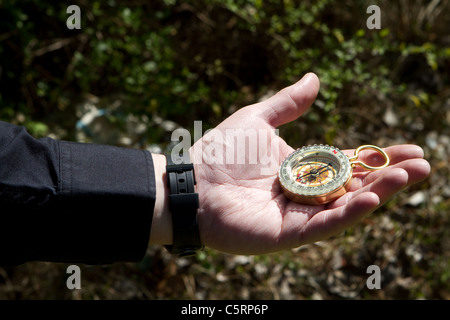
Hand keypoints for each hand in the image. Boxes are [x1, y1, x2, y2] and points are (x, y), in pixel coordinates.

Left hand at [191, 73, 430, 254]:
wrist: (190, 181)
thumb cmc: (220, 152)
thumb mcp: (259, 119)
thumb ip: (288, 103)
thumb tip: (316, 79)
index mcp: (302, 169)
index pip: (349, 165)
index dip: (378, 158)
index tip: (410, 148)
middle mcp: (305, 194)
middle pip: (355, 188)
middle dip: (389, 178)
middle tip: (424, 166)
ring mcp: (297, 216)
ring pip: (346, 208)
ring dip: (379, 194)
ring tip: (409, 178)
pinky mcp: (286, 234)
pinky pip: (322, 225)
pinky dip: (348, 214)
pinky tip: (372, 200)